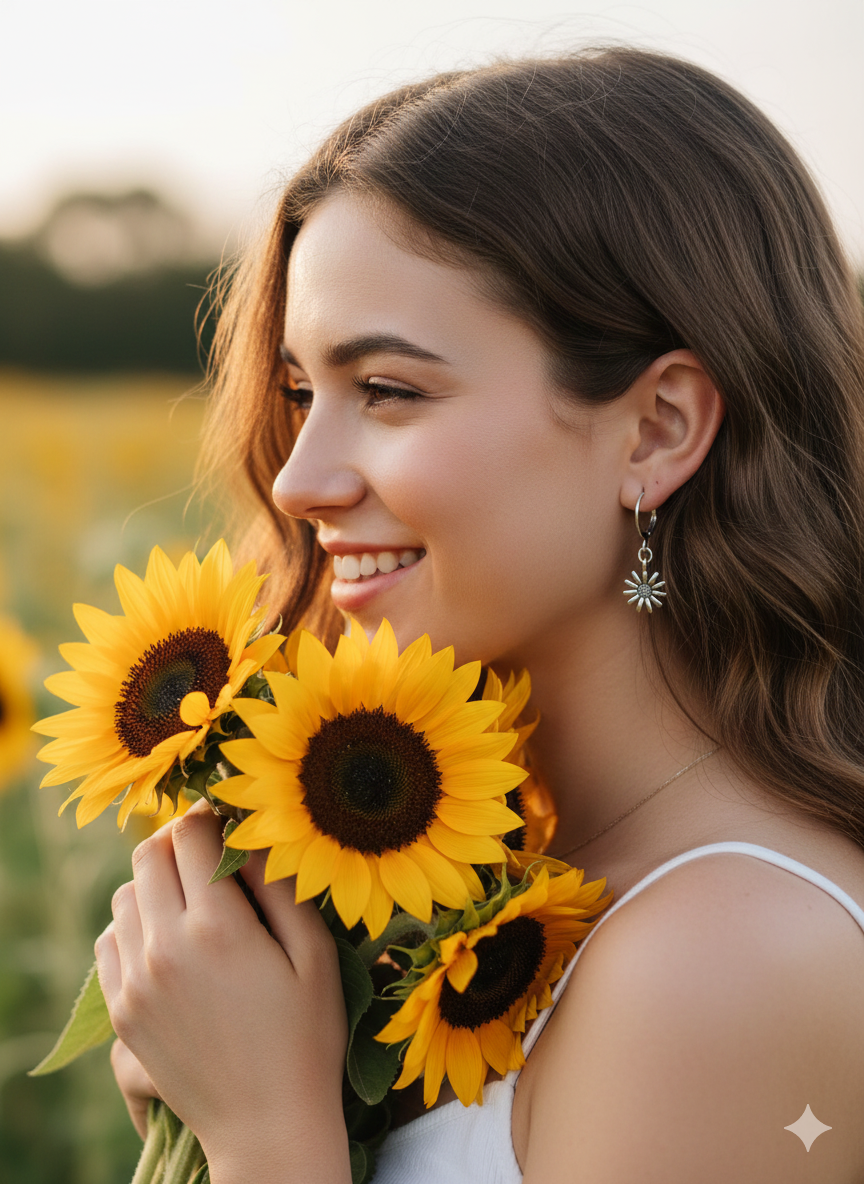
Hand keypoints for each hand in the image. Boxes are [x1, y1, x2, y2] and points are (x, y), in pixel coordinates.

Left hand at [95, 800, 350, 1182]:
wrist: (266, 1126)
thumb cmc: (306, 1036)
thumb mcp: (314, 954)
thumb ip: (280, 886)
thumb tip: (250, 833)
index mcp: (217, 927)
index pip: (191, 834)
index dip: (212, 815)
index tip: (233, 821)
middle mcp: (165, 947)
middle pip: (150, 854)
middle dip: (181, 841)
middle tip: (214, 854)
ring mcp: (135, 981)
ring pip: (126, 894)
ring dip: (156, 882)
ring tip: (194, 900)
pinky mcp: (122, 1010)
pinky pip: (109, 939)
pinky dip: (134, 924)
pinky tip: (169, 939)